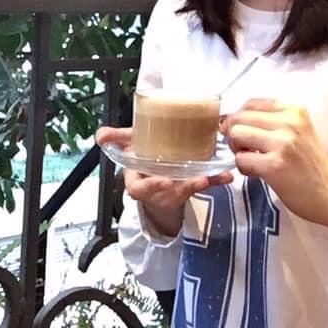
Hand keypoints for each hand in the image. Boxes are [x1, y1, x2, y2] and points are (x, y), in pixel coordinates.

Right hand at [95, 126, 233, 237]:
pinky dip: (216, 180)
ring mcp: (174, 189)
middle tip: (194, 180)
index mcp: (139, 181)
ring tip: (209, 176)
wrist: (156, 183)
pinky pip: (203, 184)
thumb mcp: (129, 150)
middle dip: (180, 188)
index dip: (151, 186)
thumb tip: (100, 135)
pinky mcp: (190, 187)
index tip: (164, 180)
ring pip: (186, 190)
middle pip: (166, 192)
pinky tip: (228, 176)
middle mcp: (157, 188)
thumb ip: (116, 140)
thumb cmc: (143, 163)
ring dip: (199, 183)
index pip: (139, 189)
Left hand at [222, 100, 327, 226]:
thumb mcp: (298, 132)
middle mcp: (289, 121)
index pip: (251, 103)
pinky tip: (257, 174)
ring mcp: (282, 143)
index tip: (243, 133)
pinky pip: (241, 159)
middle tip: (246, 150)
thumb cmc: (311, 166)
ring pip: (236, 135)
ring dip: (237, 150)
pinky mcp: (274, 165)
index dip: (239, 118)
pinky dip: (243, 168)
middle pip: (239, 118)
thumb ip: (272, 122)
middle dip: (234, 134)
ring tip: (252, 161)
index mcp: (294, 110)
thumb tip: (231, 121)